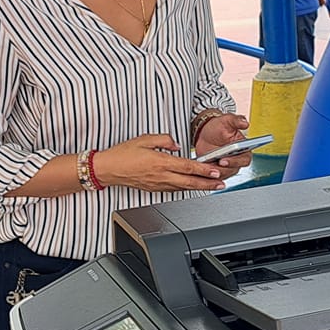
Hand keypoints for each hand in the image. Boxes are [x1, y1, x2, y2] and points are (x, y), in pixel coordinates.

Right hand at [96, 134, 223, 191]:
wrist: (108, 169)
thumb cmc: (123, 154)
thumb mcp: (144, 139)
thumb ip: (164, 140)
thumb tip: (176, 144)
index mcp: (160, 162)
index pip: (187, 167)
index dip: (203, 170)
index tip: (215, 171)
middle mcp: (161, 175)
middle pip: (190, 182)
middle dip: (208, 183)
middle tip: (221, 183)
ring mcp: (158, 184)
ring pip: (184, 188)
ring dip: (199, 188)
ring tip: (212, 187)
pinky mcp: (154, 188)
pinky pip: (174, 190)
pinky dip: (186, 189)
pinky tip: (193, 187)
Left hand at [193, 112, 254, 175]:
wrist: (206, 133)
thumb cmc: (219, 127)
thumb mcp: (227, 121)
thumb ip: (236, 121)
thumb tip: (245, 123)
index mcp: (243, 150)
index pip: (244, 159)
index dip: (236, 161)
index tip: (225, 160)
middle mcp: (236, 160)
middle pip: (233, 169)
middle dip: (223, 168)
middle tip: (215, 163)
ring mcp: (226, 167)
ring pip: (222, 174)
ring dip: (214, 171)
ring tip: (206, 165)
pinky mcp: (216, 171)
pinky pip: (213, 176)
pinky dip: (207, 174)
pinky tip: (202, 167)